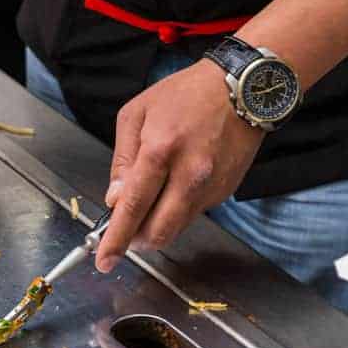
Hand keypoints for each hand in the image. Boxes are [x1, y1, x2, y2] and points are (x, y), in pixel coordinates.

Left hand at [95, 59, 265, 272]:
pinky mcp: (225, 190)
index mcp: (160, 151)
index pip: (133, 208)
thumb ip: (122, 160)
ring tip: (147, 204)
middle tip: (124, 234)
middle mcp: (189, 174)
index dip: (116, 240)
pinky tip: (174, 186)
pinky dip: (176, 211)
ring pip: (176, 228)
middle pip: (158, 231)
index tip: (104, 260)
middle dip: (136, 241)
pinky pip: (193, 213)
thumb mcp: (137, 114)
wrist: (243, 86)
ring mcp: (211, 185)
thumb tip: (115, 200)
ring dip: (156, 227)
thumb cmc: (185, 94)